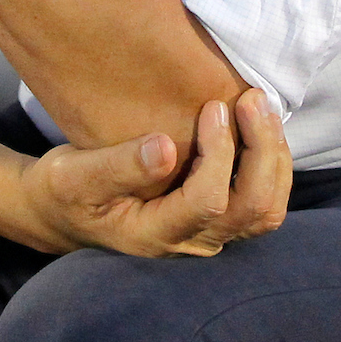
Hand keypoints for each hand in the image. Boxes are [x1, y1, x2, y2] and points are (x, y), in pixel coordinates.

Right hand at [11, 88, 290, 256]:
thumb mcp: (77, 175)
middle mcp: (192, 242)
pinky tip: (258, 124)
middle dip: (263, 151)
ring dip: (274, 156)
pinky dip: (270, 162)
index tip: (213, 107)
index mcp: (156, 234)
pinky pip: (263, 199)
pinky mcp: (218, 219)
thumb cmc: (68, 189)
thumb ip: (119, 166)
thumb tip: (166, 149)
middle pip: (254, 209)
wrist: (66, 211)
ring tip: (260, 107)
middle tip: (252, 99)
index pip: (209, 201)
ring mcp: (209, 234)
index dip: (220, 153)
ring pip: (267, 209)